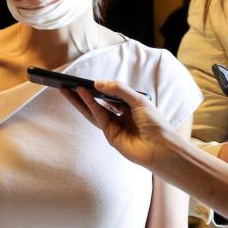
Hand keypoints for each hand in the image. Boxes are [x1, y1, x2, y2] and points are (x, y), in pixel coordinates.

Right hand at [60, 80, 174, 167]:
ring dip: (80, 100)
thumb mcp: (138, 100)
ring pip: (93, 110)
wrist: (160, 147)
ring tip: (66, 89)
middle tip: (68, 84)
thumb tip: (97, 83)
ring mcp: (114, 126)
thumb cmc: (155, 123)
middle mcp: (121, 116)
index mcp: (130, 107)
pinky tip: (82, 94)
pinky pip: (98, 116)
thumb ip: (118, 90)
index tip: (86, 80)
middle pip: (98, 102)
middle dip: (83, 94)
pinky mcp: (110, 135)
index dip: (99, 87)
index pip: (111, 95)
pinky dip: (89, 105)